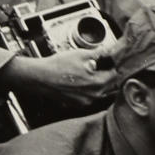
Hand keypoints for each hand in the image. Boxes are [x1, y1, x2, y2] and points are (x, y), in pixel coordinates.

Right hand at [4, 46, 118, 101]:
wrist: (40, 77)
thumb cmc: (58, 66)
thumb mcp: (81, 54)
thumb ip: (99, 53)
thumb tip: (109, 50)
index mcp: (97, 84)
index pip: (115, 76)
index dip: (115, 66)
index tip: (113, 61)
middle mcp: (92, 96)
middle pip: (109, 86)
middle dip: (108, 76)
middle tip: (105, 66)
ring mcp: (83, 102)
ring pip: (99, 93)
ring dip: (99, 84)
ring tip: (92, 73)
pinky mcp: (75, 104)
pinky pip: (88, 97)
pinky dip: (88, 90)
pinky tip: (81, 81)